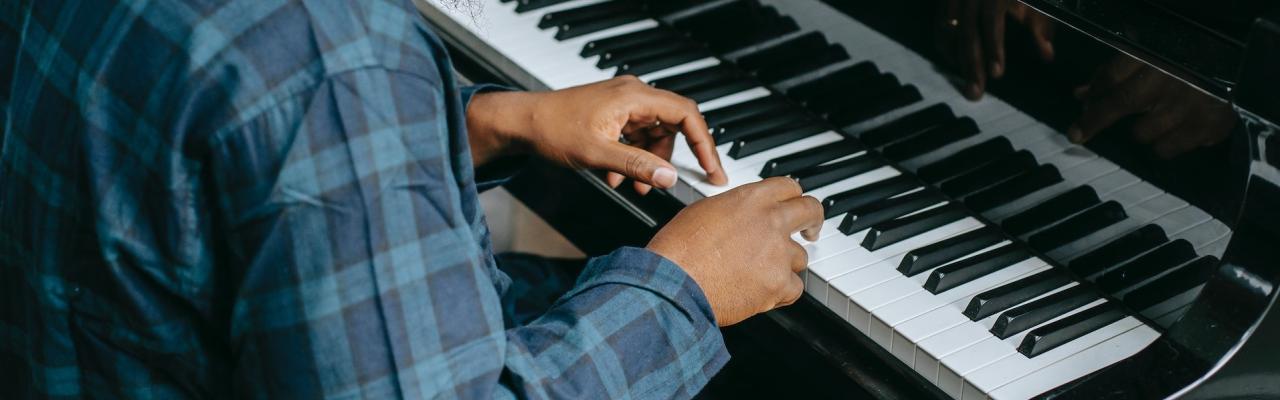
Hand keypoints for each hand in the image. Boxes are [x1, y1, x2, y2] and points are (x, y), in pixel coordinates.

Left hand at [467, 76, 726, 194]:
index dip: (705, 144)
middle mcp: (633, 94)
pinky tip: (615, 177)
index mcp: (634, 96)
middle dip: (670, 160)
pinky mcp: (614, 114)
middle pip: (673, 127)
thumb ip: (636, 166)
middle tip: (673, 185)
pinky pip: (636, 137)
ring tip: (634, 186)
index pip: (687, 115)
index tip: (712, 171)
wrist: (521, 123)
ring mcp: (624, 103)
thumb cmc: (552, 129)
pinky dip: (632, 158)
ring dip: (648, 163)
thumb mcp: (597, 155)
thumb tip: (670, 178)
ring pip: (654, 135)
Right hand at [647, 177, 823, 325]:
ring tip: (759, 274)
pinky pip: (795, 288)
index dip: (793, 197)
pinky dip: (782, 293)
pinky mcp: (779, 283)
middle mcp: (770, 221)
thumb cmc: (678, 250)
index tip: (794, 205)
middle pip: (810, 211)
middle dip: (812, 221)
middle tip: (810, 230)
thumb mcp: (703, 211)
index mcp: (750, 199)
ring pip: (800, 257)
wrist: (674, 283)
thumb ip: (733, 209)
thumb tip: (741, 216)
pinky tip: (762, 293)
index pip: (789, 187)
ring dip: (785, 265)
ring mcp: (778, 253)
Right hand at [937, 0, 1055, 99]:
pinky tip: (949, 58)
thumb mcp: (1036, 1)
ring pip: (950, 28)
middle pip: (967, 30)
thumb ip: (1041, 25)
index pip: (991, 20)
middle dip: (971, 63)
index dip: (993, 47)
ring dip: (955, 57)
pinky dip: (943, 41)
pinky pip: (939, 21)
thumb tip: (1047, 55)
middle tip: (975, 91)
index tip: (997, 72)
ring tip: (963, 80)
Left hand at [1068, 55, 1236, 158]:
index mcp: (1156, 58)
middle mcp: (1173, 80)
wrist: (1241, 66)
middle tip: (1095, 126)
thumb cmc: (1187, 63)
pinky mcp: (1211, 126)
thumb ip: (1112, 76)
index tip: (1076, 130)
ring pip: (1146, 135)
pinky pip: (1173, 148)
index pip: (1111, 82)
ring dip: (1144, 131)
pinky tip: (1178, 129)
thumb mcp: (1148, 59)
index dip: (1090, 108)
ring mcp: (1193, 105)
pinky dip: (1170, 143)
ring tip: (1157, 119)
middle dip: (1104, 119)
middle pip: (1126, 105)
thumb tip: (1081, 96)